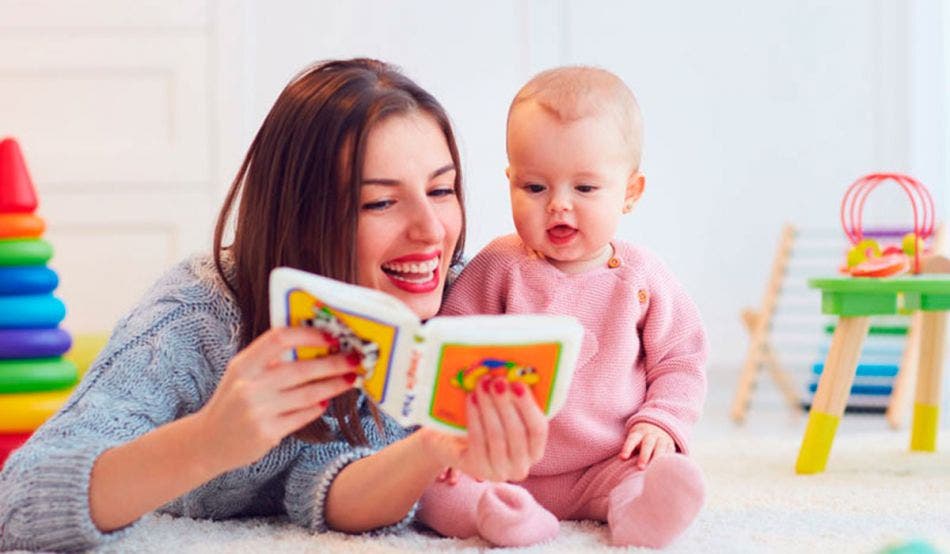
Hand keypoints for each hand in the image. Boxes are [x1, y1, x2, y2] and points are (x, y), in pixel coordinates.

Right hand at [195, 326, 358, 471]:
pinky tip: (325, 402)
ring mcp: (258, 411)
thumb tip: (316, 344)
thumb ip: (270, 360)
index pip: (279, 339)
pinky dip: (317, 408)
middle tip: (355, 359)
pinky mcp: (267, 433)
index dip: (308, 335)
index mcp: (243, 364)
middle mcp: (248, 386)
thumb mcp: (242, 374)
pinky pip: (302, 416)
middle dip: (333, 363)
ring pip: (307, 394)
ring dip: (333, 385)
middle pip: (301, 369)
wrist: (208, 442)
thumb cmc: (233, 402)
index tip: (331, 336)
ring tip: (350, 379)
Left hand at [420, 377, 547, 481]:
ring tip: (482, 384)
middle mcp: (521, 467)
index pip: (539, 430)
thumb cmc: (487, 422)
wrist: (454, 444)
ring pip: (497, 436)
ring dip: (489, 407)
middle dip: (506, 404)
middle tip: (497, 380)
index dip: (529, 406)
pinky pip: (478, 440)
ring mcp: (499, 472)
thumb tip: (516, 371)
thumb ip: (513, 399)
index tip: (518, 384)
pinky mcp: (477, 470)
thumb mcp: (504, 413)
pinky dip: (475, 417)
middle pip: (517, 433)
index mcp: (535, 451)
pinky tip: (471, 398)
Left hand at [619, 422, 675, 469]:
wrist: (656, 427)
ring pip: (661, 447)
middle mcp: (651, 435)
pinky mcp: (670, 444)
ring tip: (655, 470)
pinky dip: (668, 460)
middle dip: (644, 456)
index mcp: (638, 433)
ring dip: (657, 458)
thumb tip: (622, 463)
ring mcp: (662, 439)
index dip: (627, 448)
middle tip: (640, 468)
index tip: (622, 458)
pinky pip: (670, 452)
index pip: (632, 440)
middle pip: (647, 444)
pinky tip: (665, 469)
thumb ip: (630, 450)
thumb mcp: (634, 439)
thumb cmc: (640, 439)